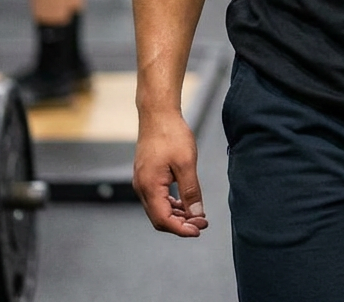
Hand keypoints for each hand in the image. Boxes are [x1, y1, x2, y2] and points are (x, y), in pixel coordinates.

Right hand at [133, 110, 208, 236]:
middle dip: (180, 224)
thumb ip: (191, 191)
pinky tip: (184, 202)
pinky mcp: (146, 175)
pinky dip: (171, 203)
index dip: (182, 229)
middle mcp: (141, 187)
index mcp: (149, 187)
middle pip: (159, 218)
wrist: (158, 113)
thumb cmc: (171, 134)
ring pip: (158, 208)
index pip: (163, 220)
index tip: (199, 230)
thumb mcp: (186, 163)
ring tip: (196, 214)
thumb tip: (197, 214)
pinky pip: (157, 197)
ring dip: (176, 214)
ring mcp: (142, 181)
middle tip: (201, 223)